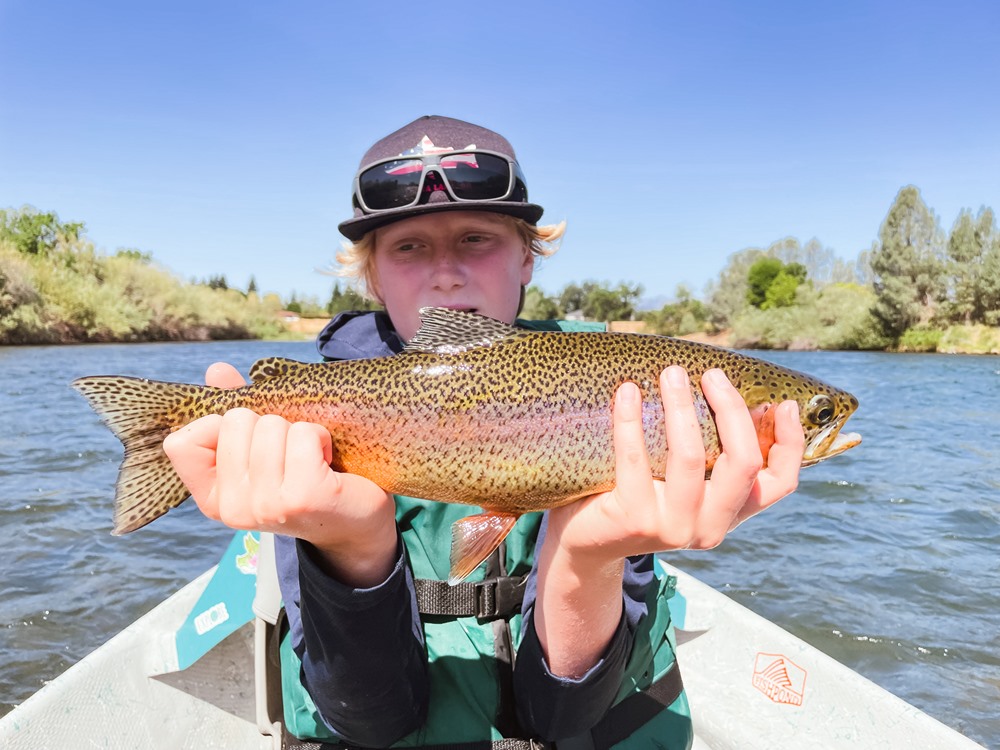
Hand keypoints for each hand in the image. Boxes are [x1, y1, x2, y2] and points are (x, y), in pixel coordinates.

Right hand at [162, 362, 396, 585]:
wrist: (355, 523)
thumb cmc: (306, 480)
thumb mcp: (262, 451)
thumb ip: (235, 414)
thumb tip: (217, 371)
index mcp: (214, 499)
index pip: (181, 444)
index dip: (215, 425)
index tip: (249, 439)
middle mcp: (234, 508)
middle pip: (235, 421)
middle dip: (268, 424)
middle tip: (289, 454)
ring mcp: (267, 505)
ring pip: (270, 425)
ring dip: (298, 431)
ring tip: (310, 458)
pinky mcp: (303, 496)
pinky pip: (303, 434)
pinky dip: (319, 437)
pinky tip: (326, 462)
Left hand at [532, 366, 804, 676]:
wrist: (585, 544)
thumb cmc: (635, 497)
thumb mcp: (680, 483)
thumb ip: (706, 454)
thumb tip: (723, 389)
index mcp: (728, 515)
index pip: (778, 484)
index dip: (791, 444)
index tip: (785, 403)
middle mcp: (709, 527)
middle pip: (743, 463)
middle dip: (731, 410)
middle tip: (711, 374)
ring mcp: (673, 527)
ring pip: (692, 457)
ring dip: (682, 406)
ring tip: (671, 373)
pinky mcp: (634, 520)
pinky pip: (636, 457)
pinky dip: (631, 418)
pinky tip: (627, 391)